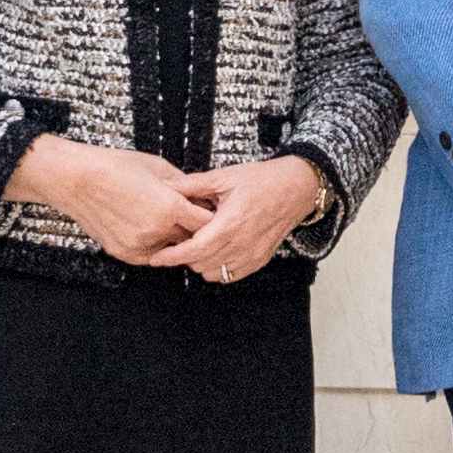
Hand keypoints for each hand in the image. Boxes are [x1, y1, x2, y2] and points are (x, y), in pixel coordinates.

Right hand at [7, 134, 209, 265]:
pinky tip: (145, 224)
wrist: (76, 179)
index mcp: (169, 206)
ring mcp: (139, 245)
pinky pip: (152, 254)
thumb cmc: (115, 167)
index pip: (207, 223)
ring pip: (172, 249)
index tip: (209, 211)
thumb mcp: (158, 167)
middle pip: (192, 238)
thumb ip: (185, 185)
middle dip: (194, 229)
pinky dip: (154, 244)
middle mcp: (157, 230)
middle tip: (190, 216)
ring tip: (162, 217)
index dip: (210, 216)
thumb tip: (202, 195)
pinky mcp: (125, 253)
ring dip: (174, 238)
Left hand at [155, 154, 328, 284]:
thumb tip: (166, 186)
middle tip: (175, 244)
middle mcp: (241, 244)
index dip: (171, 257)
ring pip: (213, 273)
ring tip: (197, 244)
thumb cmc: (262, 180)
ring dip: (200, 263)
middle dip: (183, 257)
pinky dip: (217, 269)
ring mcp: (251, 255)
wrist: (296, 188)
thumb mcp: (224, 177)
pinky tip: (215, 252)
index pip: (193, 250)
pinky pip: (230, 276)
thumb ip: (193, 185)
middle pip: (200, 264)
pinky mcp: (259, 260)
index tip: (156, 258)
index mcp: (229, 224)